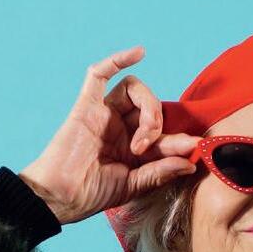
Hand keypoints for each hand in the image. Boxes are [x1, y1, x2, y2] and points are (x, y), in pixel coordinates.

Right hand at [20, 46, 201, 224]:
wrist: (60, 199)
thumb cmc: (91, 195)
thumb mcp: (133, 186)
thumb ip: (160, 172)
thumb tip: (191, 162)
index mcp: (132, 146)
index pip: (163, 131)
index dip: (179, 139)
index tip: (192, 148)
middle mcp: (120, 126)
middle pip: (151, 105)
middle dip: (159, 123)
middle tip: (149, 147)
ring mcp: (103, 114)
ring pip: (133, 88)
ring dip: (148, 107)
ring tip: (142, 138)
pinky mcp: (86, 107)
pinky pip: (99, 75)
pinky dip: (117, 60)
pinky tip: (138, 53)